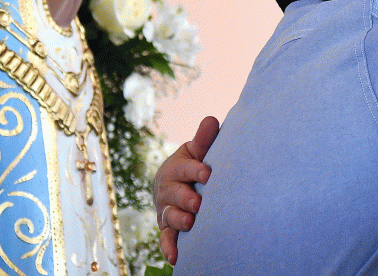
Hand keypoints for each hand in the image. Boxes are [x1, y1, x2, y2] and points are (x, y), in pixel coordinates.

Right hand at [154, 116, 218, 263]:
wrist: (176, 183)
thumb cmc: (193, 165)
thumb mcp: (196, 151)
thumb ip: (204, 139)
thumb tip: (212, 119)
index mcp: (176, 168)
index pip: (184, 168)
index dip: (195, 170)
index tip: (208, 173)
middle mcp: (168, 189)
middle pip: (174, 194)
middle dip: (185, 198)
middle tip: (198, 203)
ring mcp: (166, 209)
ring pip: (169, 216)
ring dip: (178, 220)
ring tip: (190, 223)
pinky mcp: (168, 228)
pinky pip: (166, 238)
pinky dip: (169, 248)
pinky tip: (175, 257)